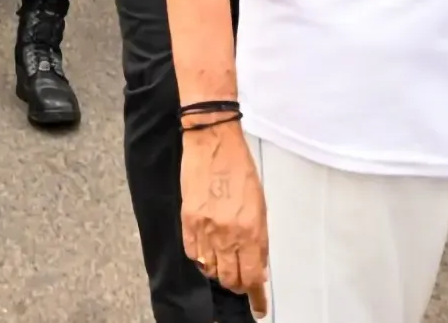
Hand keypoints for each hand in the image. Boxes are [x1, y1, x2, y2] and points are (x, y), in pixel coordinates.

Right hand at [180, 120, 267, 313]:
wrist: (213, 142)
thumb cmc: (240, 169)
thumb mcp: (260, 206)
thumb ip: (260, 240)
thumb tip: (258, 267)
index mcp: (251, 230)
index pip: (252, 278)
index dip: (256, 298)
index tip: (258, 307)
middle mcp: (228, 234)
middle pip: (231, 279)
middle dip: (238, 284)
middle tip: (241, 280)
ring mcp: (205, 229)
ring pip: (211, 270)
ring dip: (220, 271)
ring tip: (224, 261)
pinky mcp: (187, 220)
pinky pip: (193, 254)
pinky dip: (201, 258)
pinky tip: (208, 250)